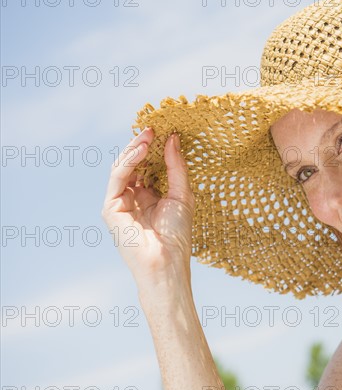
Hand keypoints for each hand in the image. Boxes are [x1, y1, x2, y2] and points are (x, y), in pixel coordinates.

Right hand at [101, 128, 195, 292]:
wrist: (167, 261)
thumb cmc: (177, 234)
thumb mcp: (182, 194)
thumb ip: (176, 167)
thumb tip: (173, 139)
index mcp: (150, 195)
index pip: (148, 165)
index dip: (154, 149)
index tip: (164, 131)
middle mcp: (133, 197)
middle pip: (133, 164)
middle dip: (142, 145)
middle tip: (153, 128)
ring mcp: (120, 202)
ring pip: (122, 167)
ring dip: (134, 149)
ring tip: (148, 135)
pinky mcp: (110, 207)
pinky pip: (117, 178)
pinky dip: (129, 161)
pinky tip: (142, 149)